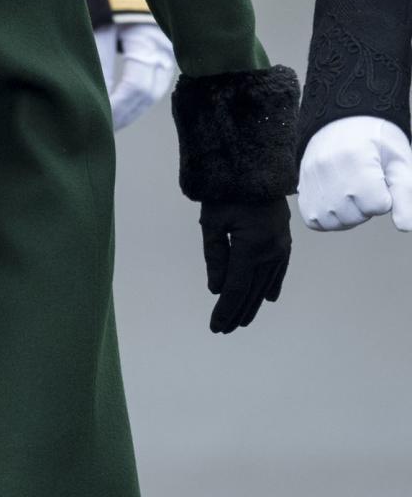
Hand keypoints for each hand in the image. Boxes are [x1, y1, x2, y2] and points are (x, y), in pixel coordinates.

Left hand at [107, 23, 175, 132]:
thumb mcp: (101, 23)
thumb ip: (99, 61)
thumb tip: (94, 100)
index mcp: (150, 40)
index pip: (137, 87)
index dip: (117, 109)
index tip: (98, 123)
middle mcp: (165, 48)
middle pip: (148, 94)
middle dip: (124, 114)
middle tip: (99, 131)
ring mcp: (168, 50)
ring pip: (153, 91)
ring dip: (131, 108)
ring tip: (108, 123)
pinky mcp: (164, 50)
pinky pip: (154, 81)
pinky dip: (137, 96)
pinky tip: (120, 107)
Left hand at [200, 199, 290, 333]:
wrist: (255, 167)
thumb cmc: (227, 192)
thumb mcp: (213, 223)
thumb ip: (215, 258)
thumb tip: (217, 289)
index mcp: (251, 246)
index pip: (236, 288)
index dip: (225, 310)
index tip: (216, 326)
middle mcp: (270, 250)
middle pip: (251, 290)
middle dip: (237, 312)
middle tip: (223, 329)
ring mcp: (280, 246)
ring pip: (265, 283)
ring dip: (253, 303)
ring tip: (241, 321)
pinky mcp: (283, 240)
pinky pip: (279, 269)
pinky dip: (271, 284)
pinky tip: (267, 298)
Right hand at [297, 116, 411, 232]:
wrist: (341, 124)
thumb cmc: (373, 142)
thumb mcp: (398, 161)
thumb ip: (405, 194)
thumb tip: (406, 226)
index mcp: (356, 159)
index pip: (380, 205)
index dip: (385, 194)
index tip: (378, 176)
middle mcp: (328, 171)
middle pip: (359, 216)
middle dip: (367, 204)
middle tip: (364, 180)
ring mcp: (311, 183)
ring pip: (338, 222)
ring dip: (349, 212)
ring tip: (350, 188)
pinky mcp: (301, 193)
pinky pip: (317, 222)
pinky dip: (329, 216)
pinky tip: (335, 198)